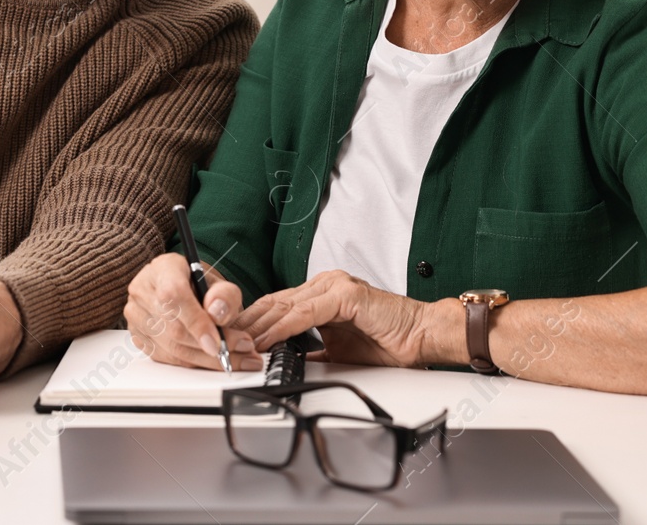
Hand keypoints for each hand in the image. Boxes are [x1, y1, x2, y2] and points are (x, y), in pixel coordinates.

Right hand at [123, 253, 262, 370]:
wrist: (177, 287)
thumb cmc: (196, 284)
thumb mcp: (218, 282)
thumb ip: (224, 294)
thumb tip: (218, 314)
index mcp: (162, 269)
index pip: (174, 296)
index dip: (196, 323)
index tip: (218, 343)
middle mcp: (142, 291)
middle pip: (174, 328)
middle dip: (213, 347)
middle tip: (244, 352)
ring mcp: (136, 316)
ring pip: (171, 348)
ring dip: (208, 360)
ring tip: (238, 360)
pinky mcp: (138, 337)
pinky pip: (168, 359)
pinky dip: (194, 363)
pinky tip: (216, 361)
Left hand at [240, 271, 451, 368]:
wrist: (422, 336)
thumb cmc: (389, 342)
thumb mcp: (338, 351)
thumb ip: (312, 350)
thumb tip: (285, 360)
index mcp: (321, 294)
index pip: (276, 306)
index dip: (252, 322)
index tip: (232, 340)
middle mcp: (324, 285)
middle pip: (274, 303)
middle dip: (246, 324)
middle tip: (224, 342)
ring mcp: (334, 286)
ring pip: (284, 306)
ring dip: (258, 327)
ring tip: (238, 344)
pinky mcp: (344, 294)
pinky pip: (304, 314)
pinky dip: (282, 328)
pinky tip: (267, 340)